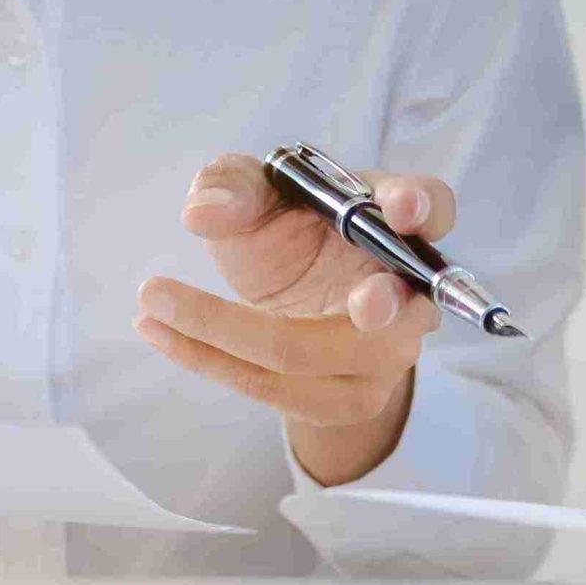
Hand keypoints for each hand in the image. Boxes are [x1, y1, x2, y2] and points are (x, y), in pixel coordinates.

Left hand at [136, 153, 452, 486]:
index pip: (431, 208)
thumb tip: (204, 211)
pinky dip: (210, 361)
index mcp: (397, 220)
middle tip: (365, 304)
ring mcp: (386, 353)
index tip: (398, 206)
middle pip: (391, 307)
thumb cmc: (290, 230)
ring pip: (312, 356)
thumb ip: (233, 186)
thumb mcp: (258, 193)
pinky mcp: (350, 397)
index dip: (420, 207)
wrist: (296, 297)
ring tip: (154, 302)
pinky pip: (277, 389)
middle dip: (378, 306)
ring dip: (225, 332)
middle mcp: (408, 292)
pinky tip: (158, 331)